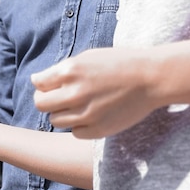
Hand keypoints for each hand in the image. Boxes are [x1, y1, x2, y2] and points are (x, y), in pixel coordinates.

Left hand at [32, 48, 157, 138]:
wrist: (151, 77)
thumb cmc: (119, 63)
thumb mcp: (88, 57)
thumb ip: (63, 70)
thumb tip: (38, 81)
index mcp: (70, 70)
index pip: (38, 83)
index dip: (42, 84)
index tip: (50, 85)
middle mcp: (75, 92)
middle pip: (41, 104)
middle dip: (46, 100)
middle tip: (58, 98)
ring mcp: (86, 113)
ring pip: (56, 120)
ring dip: (62, 113)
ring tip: (77, 105)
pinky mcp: (98, 129)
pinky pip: (75, 132)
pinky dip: (78, 125)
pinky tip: (90, 115)